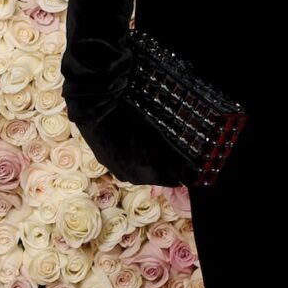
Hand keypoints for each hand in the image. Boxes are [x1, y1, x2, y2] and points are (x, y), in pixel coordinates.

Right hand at [64, 66, 190, 187]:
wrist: (93, 108)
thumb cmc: (127, 125)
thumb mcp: (156, 141)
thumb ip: (175, 161)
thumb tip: (194, 179)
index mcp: (138, 176)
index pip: (168, 180)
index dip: (182, 171)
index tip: (192, 159)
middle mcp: (124, 174)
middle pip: (154, 172)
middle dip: (167, 163)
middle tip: (177, 147)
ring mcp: (111, 164)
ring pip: (139, 163)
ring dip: (151, 155)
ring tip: (158, 140)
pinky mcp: (103, 152)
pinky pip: (127, 155)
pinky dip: (136, 148)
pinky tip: (137, 136)